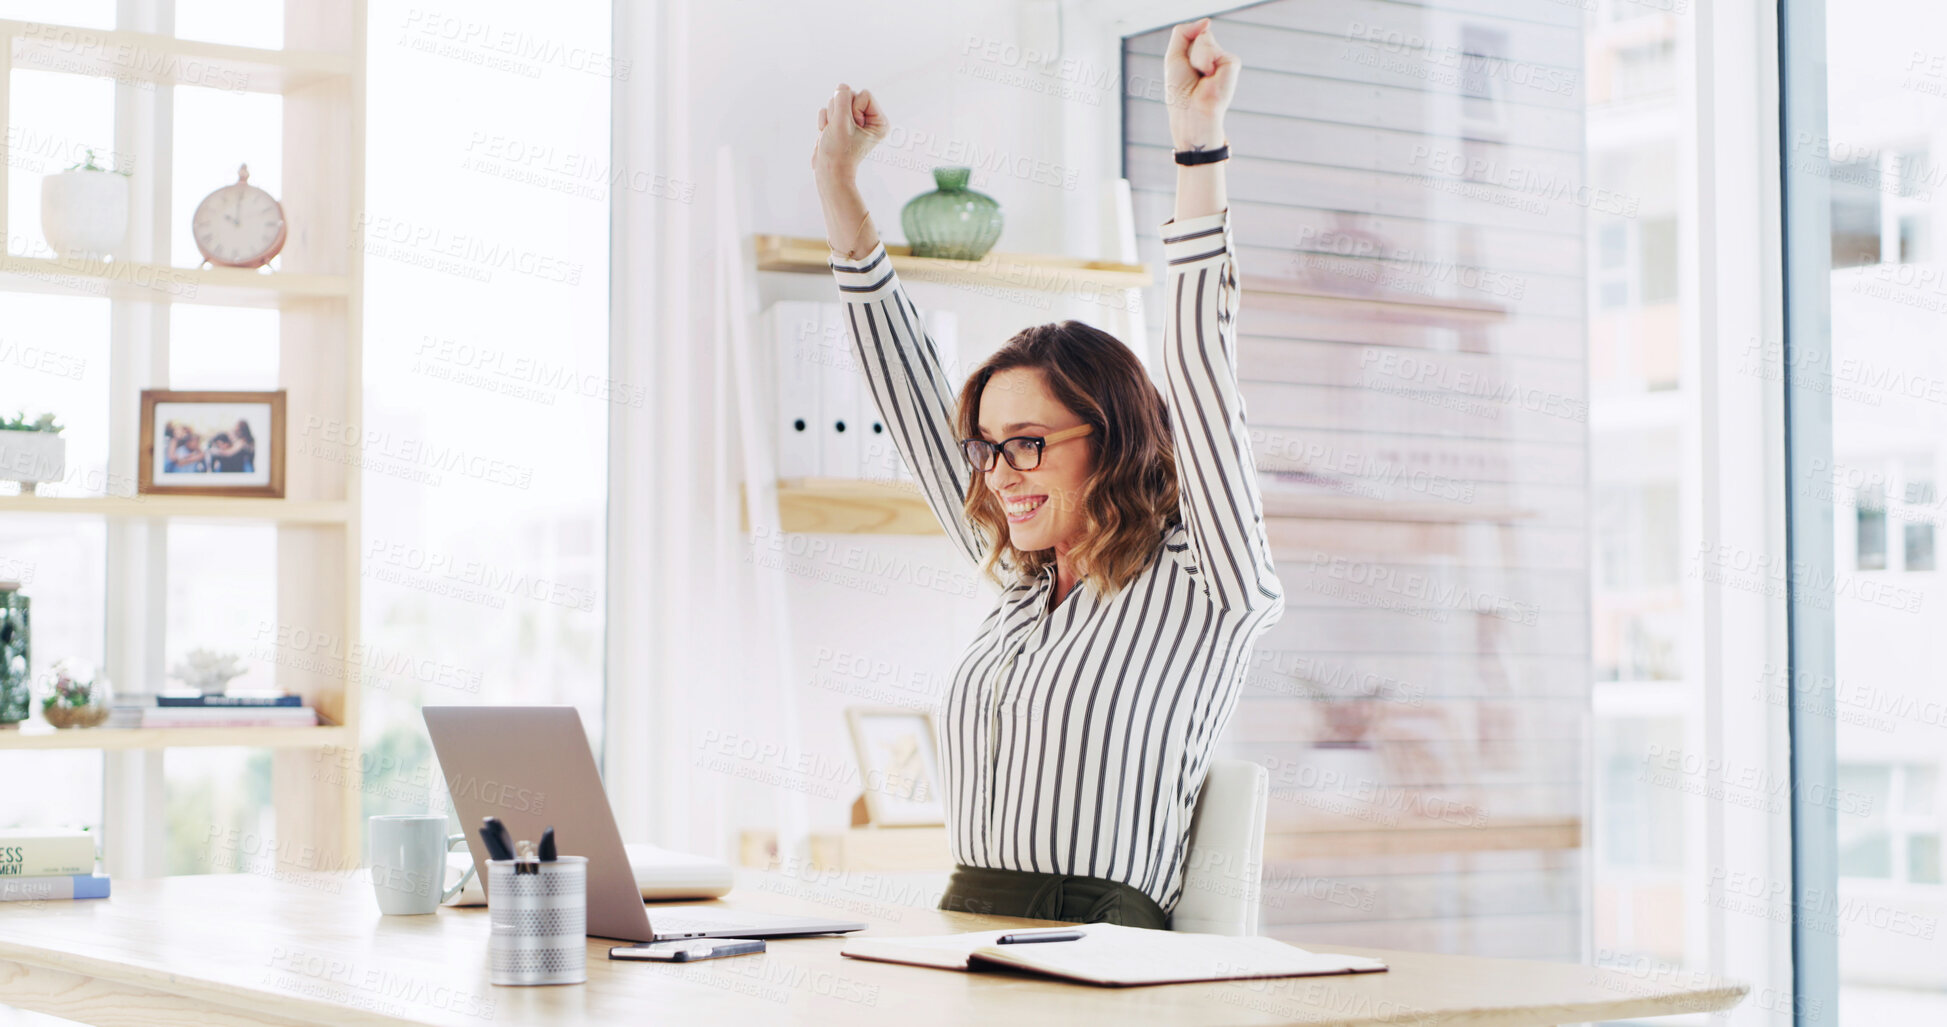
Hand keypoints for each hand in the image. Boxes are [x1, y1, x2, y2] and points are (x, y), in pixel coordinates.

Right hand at [810, 83, 888, 181]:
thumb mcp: (841, 122)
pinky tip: (828, 135)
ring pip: (837, 101)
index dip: (852, 109)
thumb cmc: (838, 152)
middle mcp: (869, 120)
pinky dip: (824, 121)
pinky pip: (829, 108)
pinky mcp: (840, 123)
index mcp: (879, 121)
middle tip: (840, 133)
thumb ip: (842, 99)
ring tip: (833, 134)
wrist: (827, 172)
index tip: (851, 129)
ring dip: (830, 117)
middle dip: (839, 112)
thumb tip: (841, 86)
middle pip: (850, 95)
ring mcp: (853, 121)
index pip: (864, 94)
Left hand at [1163, 18, 1238, 150]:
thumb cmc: (1180, 91)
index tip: (1184, 70)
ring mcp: (1224, 61)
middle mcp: (1215, 57)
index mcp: (1201, 57)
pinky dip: (1205, 62)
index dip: (1183, 49)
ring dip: (1196, 59)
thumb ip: (1184, 33)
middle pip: (1199, 35)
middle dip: (1190, 53)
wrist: (1190, 113)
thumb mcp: (1174, 57)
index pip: (1193, 34)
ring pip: (1205, 39)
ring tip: (1201, 78)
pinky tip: (1209, 78)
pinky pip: (1213, 49)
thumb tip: (1207, 21)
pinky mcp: (1233, 64)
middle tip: (1193, 75)